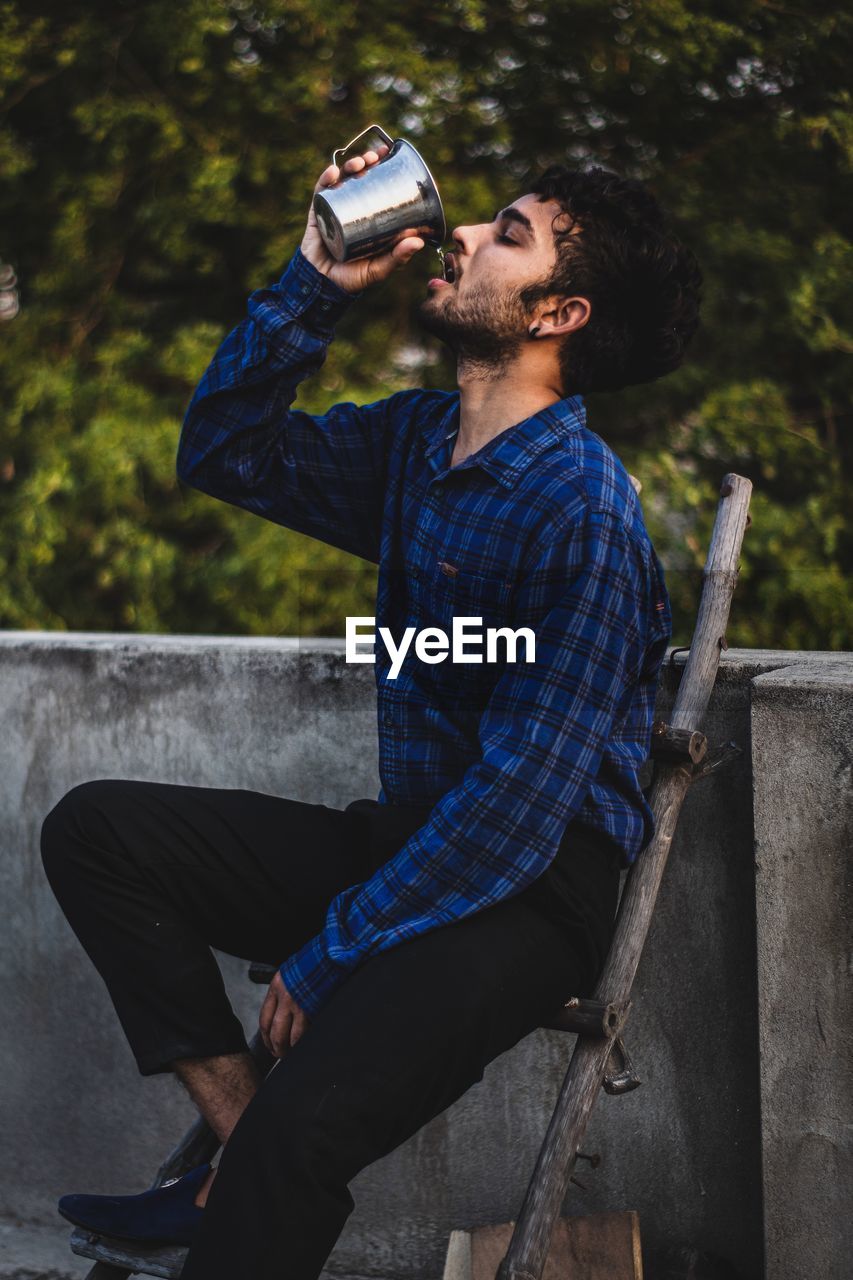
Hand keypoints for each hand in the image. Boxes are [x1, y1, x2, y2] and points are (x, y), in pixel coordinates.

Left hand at [259, 970, 309, 1056]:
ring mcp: (301, 1004)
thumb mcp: (290, 973)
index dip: (265, 1037)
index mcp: (276, 987)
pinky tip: (305, 1045)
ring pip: (292, 1036)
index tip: (268, 1044)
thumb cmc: (312, 962)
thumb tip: (281, 1013)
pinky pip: (308, 1031)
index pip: (264, 1019)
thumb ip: (283, 992)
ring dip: (291, 1049)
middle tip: (279, 1054)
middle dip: (276, 1047)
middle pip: (275, 1032)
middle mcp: (285, 997)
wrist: (330, 953)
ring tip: (292, 1055)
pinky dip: (305, 1041)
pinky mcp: (315, 1008)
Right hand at [300, 143, 424, 293]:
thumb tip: (418, 241)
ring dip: (350, 166)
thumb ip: (397, 258)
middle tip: (375, 157)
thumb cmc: (352, 278)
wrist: (322, 285)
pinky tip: (333, 172)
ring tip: (359, 164)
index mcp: (368, 217)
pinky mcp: (317, 212)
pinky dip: (326, 179)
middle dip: (367, 162)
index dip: (383, 169)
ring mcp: (334, 208)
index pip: (376, 187)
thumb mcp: (378, 269)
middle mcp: (351, 208)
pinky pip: (320, 191)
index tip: (391, 156)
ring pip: (342, 180)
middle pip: (359, 177)